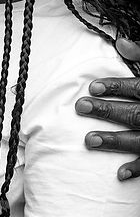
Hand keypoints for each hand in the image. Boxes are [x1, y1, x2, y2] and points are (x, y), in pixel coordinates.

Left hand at [76, 42, 139, 180]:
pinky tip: (120, 173)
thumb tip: (120, 43)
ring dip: (115, 141)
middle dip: (108, 111)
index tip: (93, 86)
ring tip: (89, 139)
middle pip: (135, 113)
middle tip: (82, 106)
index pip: (138, 87)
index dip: (116, 87)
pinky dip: (137, 168)